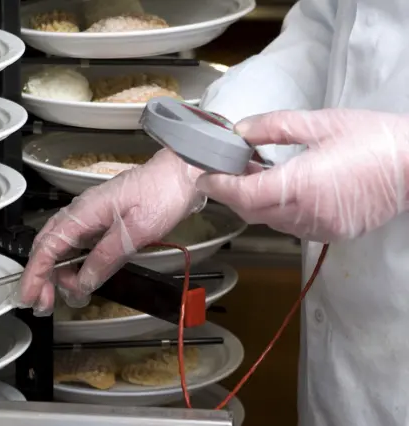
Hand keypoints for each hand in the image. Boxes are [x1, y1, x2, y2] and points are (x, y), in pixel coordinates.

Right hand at [18, 149, 206, 314]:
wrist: (181, 173)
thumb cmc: (161, 195)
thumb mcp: (135, 231)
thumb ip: (105, 258)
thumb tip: (81, 283)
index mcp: (83, 212)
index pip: (48, 247)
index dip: (35, 274)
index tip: (29, 298)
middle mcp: (80, 212)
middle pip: (48, 247)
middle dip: (41, 277)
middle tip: (44, 304)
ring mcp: (90, 215)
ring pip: (62, 246)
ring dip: (58, 272)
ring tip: (67, 295)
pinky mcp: (102, 220)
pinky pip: (78, 243)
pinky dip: (74, 263)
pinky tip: (80, 277)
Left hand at [196, 109, 408, 241]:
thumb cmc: (373, 139)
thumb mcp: (320, 123)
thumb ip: (274, 127)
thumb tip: (241, 131)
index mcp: (301, 186)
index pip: (244, 194)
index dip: (219, 187)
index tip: (204, 177)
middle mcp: (306, 214)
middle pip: (252, 211)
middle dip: (232, 194)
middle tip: (222, 173)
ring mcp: (320, 227)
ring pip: (270, 221)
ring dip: (254, 202)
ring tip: (251, 176)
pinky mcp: (332, 233)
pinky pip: (292, 225)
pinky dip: (277, 210)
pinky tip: (280, 189)